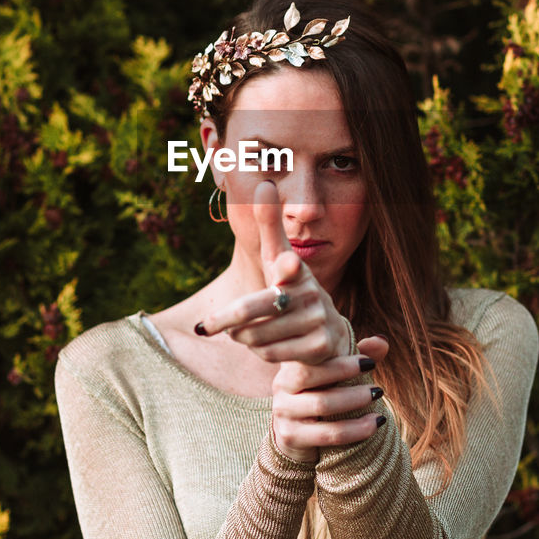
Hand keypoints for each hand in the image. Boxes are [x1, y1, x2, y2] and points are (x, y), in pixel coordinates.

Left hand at [196, 181, 350, 364]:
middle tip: (211, 323)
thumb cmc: (291, 289)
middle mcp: (311, 293)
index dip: (288, 265)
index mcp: (296, 269)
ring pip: (258, 336)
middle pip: (255, 308)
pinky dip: (259, 352)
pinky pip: (270, 354)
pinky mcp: (319, 347)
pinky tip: (265, 346)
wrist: (327, 334)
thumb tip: (264, 184)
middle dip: (226, 319)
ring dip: (243, 337)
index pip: (291, 265)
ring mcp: (318, 321)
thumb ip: (269, 225)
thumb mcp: (278, 257)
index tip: (287, 265)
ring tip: (245, 333)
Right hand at [270, 335, 390, 462]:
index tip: (369, 363)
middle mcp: (282, 385)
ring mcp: (283, 411)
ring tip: (378, 398)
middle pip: (309, 375)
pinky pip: (327, 434)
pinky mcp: (290, 436)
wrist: (297, 435)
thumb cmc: (323, 395)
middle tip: (375, 383)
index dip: (341, 359)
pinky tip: (374, 424)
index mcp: (293, 364)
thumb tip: (383, 341)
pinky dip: (355, 429)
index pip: (311, 355)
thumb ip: (359, 356)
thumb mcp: (338, 374)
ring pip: (321, 404)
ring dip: (354, 400)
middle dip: (345, 374)